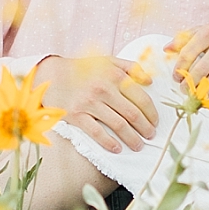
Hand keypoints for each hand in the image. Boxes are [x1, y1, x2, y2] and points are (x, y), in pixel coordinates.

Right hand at [36, 53, 158, 155]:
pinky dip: (109, 142)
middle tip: (151, 135)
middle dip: (145, 128)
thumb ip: (131, 67)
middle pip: (132, 114)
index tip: (155, 121)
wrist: (53, 75)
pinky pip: (97, 132)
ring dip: (132, 138)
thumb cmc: (83, 69)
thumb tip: (150, 81)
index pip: (140, 98)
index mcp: (114, 75)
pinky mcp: (77, 115)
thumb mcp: (108, 61)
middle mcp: (104, 89)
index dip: (151, 112)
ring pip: (118, 125)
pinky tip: (118, 148)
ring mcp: (90, 103)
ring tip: (138, 145)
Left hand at [165, 20, 208, 101]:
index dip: (180, 68)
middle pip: (201, 67)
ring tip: (197, 95)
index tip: (176, 78)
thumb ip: (185, 38)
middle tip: (185, 90)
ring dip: (204, 90)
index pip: (188, 52)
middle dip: (190, 82)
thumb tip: (166, 49)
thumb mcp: (207, 32)